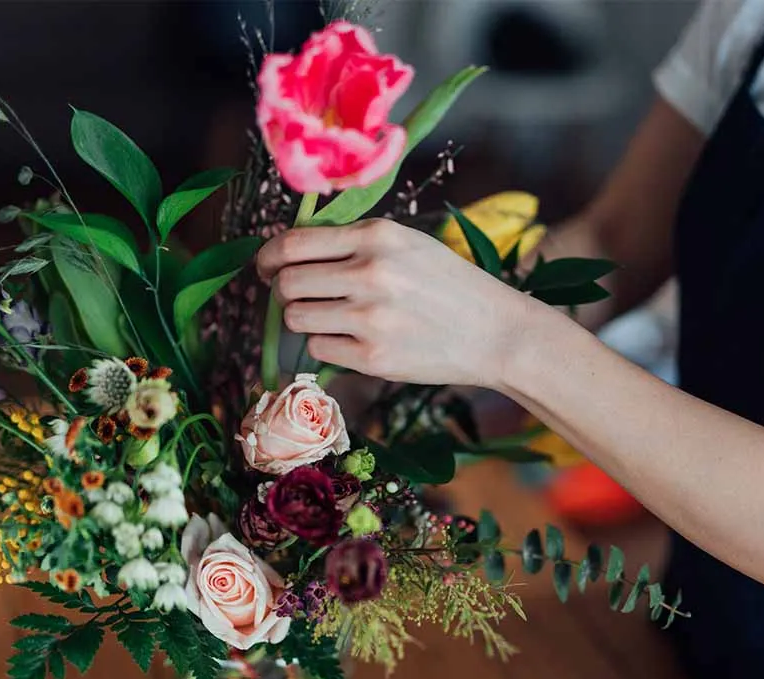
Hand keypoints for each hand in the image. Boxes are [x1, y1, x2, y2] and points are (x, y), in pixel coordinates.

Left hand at [256, 218, 539, 387]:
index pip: (293, 243)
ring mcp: (370, 318)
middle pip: (286, 282)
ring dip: (303, 319)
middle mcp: (370, 273)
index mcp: (377, 236)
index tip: (265, 267)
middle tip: (296, 296)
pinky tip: (353, 340)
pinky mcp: (373, 357)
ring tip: (330, 318)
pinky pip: (319, 349)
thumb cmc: (451, 285)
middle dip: (282, 290)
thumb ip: (354, 242)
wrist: (497, 333)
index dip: (268, 256)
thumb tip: (290, 250)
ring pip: (296, 317)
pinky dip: (327, 345)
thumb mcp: (408, 243)